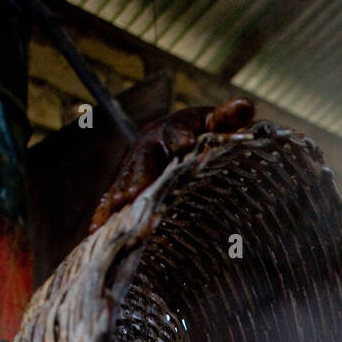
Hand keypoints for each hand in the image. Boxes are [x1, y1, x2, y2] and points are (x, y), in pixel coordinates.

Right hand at [89, 97, 256, 232]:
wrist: (175, 139)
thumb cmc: (201, 132)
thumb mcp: (216, 123)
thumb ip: (228, 118)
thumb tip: (246, 106)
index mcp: (173, 129)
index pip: (177, 131)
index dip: (180, 137)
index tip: (185, 144)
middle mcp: (148, 149)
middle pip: (142, 162)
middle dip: (139, 177)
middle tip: (136, 193)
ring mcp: (134, 171)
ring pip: (123, 185)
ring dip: (117, 201)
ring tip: (113, 217)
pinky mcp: (126, 191)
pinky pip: (111, 203)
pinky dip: (103, 217)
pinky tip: (95, 234)